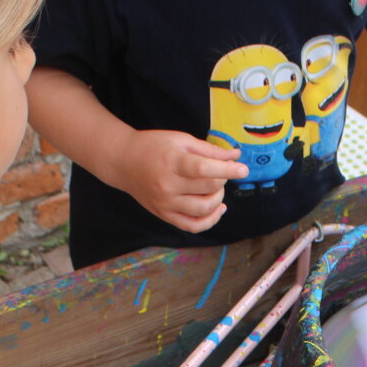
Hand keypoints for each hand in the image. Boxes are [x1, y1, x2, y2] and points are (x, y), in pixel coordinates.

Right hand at [112, 130, 247, 232]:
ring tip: (216, 188)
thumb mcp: (181, 140)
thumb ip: (209, 150)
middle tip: (220, 172)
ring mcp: (166, 203)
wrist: (124, 162)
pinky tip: (218, 209)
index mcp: (173, 162)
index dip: (228, 170)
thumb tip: (236, 156)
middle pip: (208, 188)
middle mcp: (168, 185)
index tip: (243, 170)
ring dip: (218, 199)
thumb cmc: (154, 147)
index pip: (205, 170)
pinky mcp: (164, 215)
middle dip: (222, 180)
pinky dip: (210, 221)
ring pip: (203, 209)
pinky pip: (192, 226)